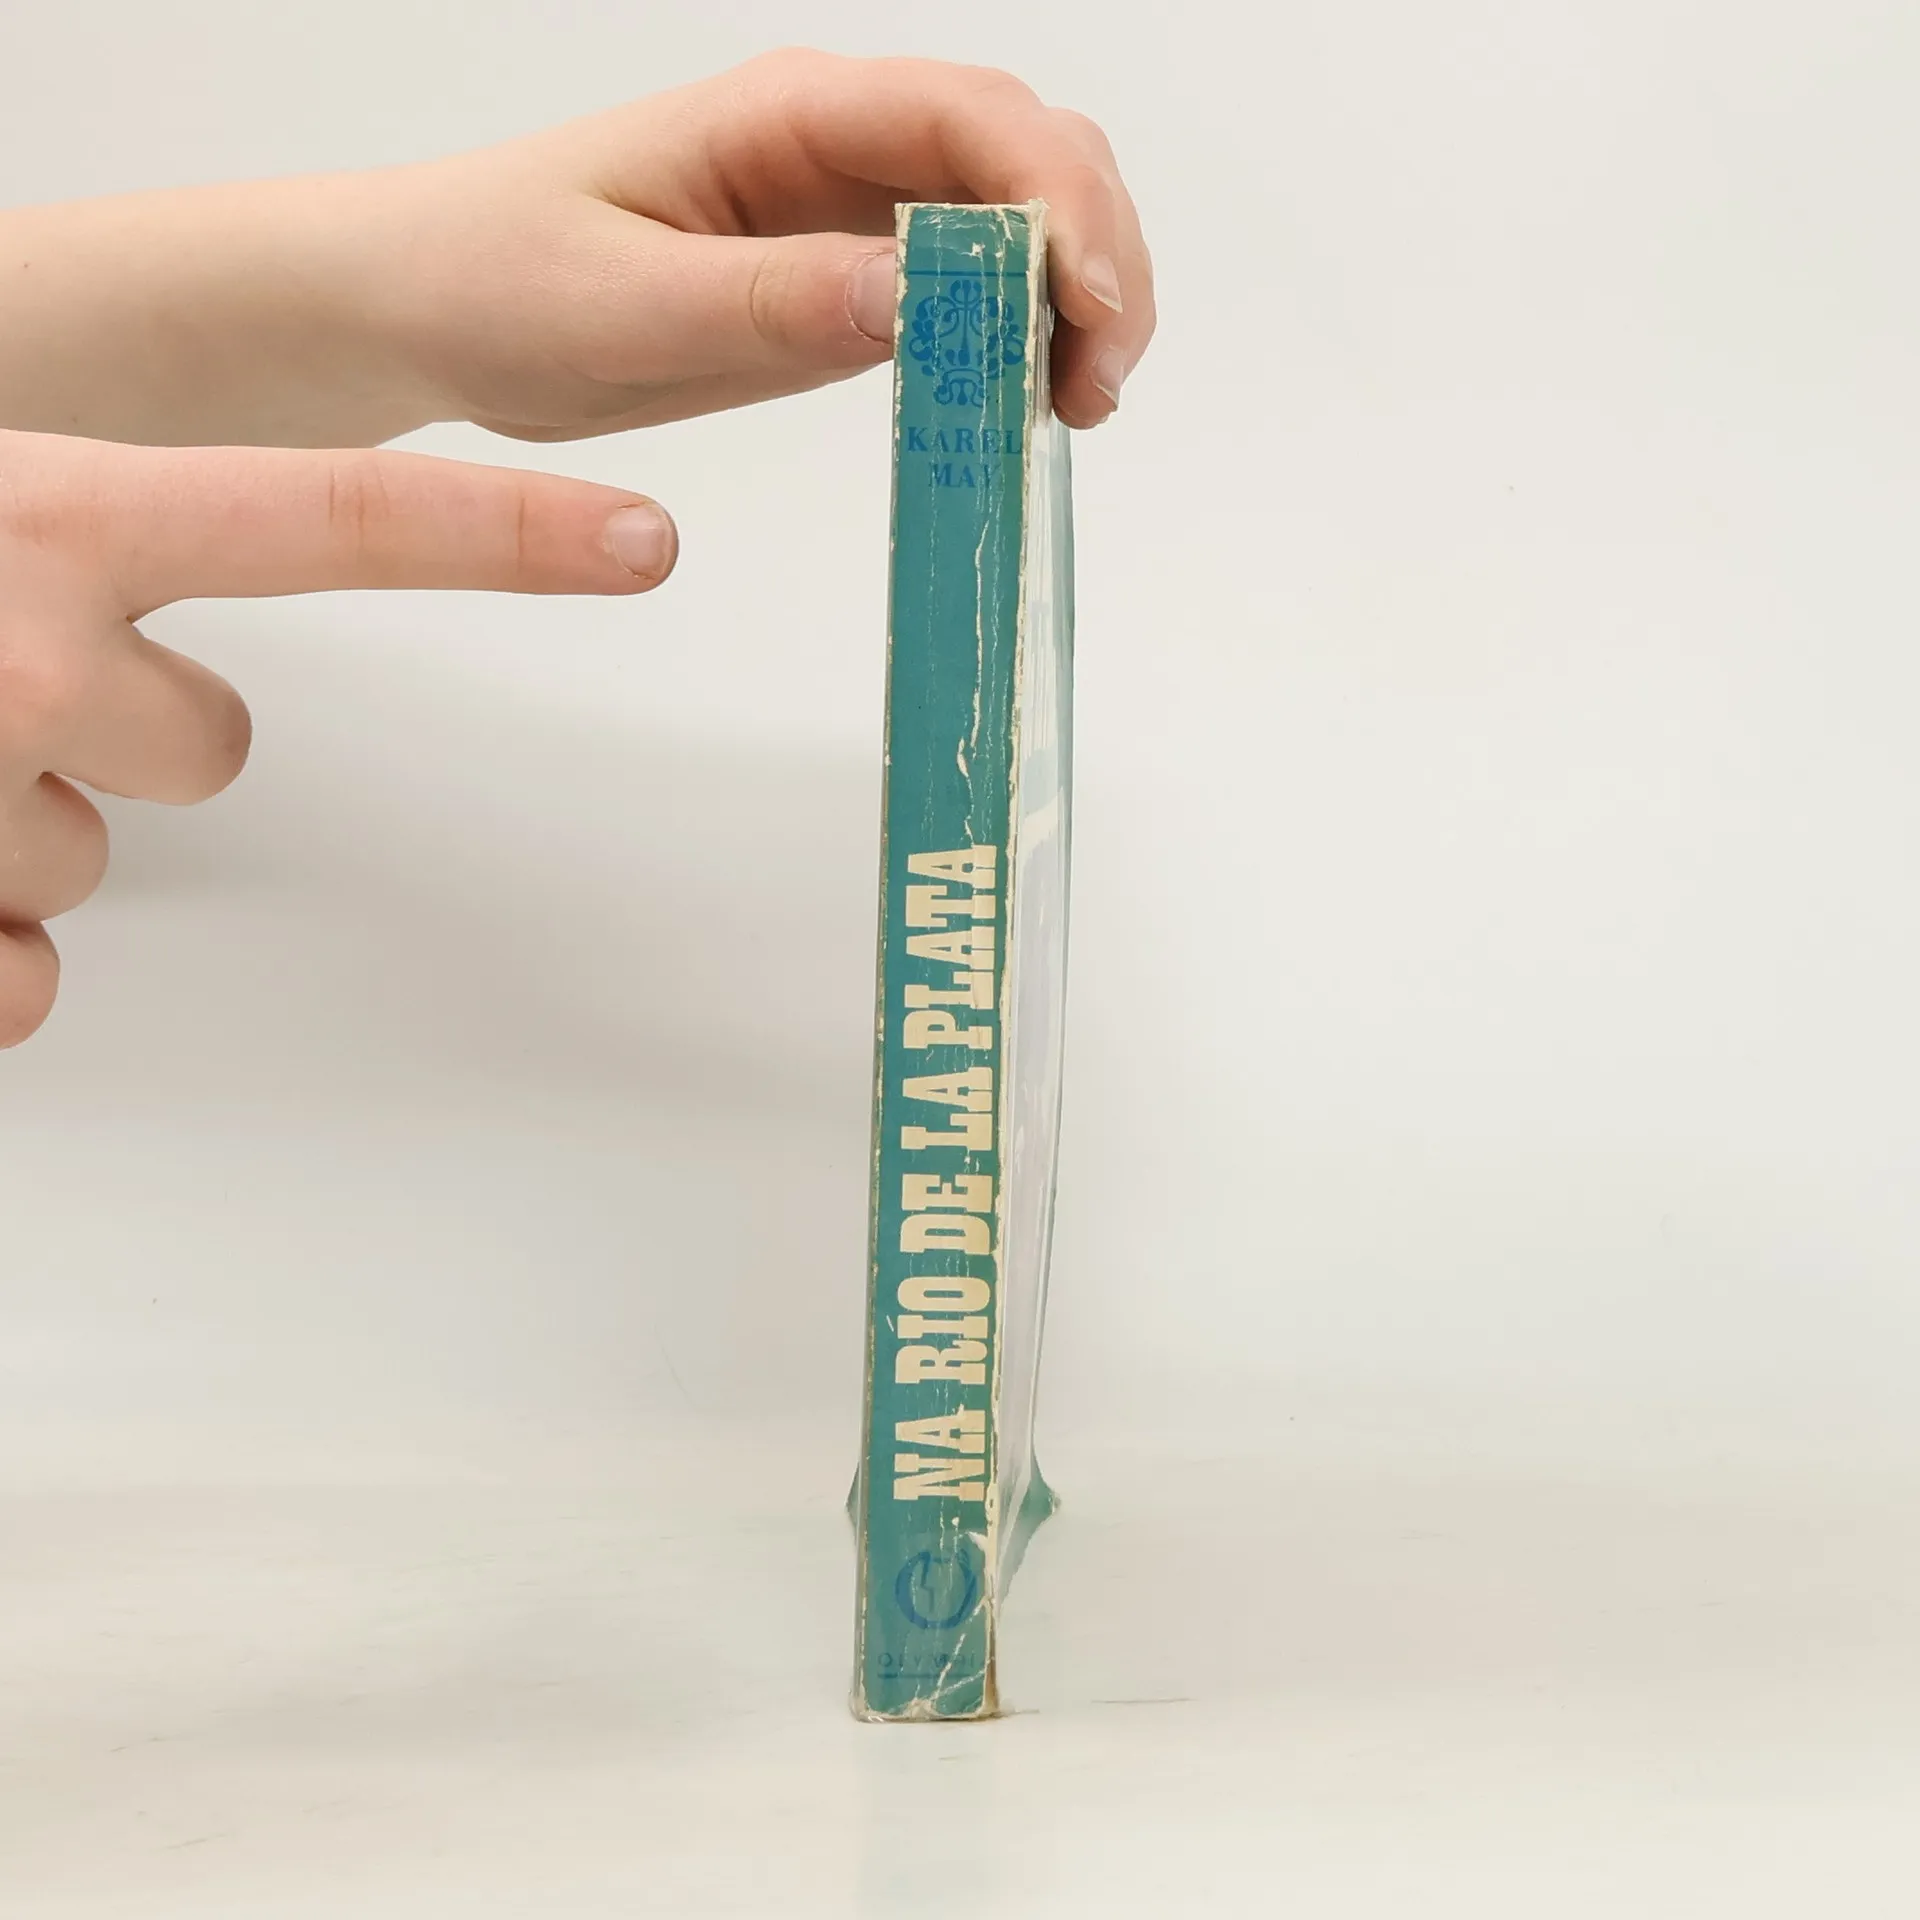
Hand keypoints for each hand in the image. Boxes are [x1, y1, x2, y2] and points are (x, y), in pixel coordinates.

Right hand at [0, 429, 675, 1045]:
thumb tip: (141, 640)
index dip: (507, 537)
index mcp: (55, 516)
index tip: (643, 541)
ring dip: (7, 825)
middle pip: (213, 746)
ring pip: (90, 860)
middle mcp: (34, 656)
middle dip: (131, 735)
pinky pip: (26, 984)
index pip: (338, 520)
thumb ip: (61, 543)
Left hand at [371, 49, 1154, 439]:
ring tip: (1078, 405)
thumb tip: (914, 298)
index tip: (1086, 311)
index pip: (971, 124)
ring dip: (1074, 303)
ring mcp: (850, 215)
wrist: (437, 309)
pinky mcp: (843, 283)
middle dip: (1095, 257)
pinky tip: (1025, 404)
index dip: (1057, 204)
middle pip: (1029, 158)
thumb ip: (768, 300)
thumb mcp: (621, 303)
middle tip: (1098, 386)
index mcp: (789, 116)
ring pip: (1017, 224)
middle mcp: (840, 147)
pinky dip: (1019, 342)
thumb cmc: (498, 280)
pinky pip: (967, 296)